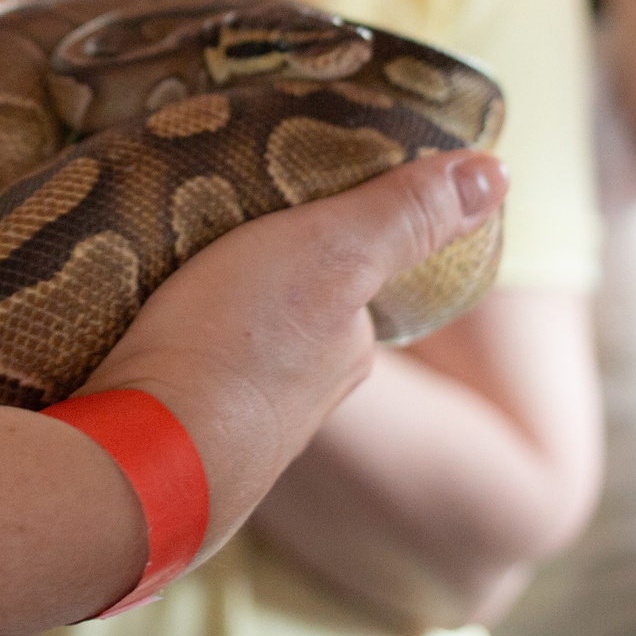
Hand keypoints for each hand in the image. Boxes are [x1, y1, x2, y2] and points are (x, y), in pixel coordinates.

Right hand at [79, 150, 506, 557]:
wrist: (139, 462)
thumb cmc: (236, 350)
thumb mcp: (330, 253)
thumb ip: (405, 215)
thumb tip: (497, 173)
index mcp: (346, 353)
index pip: (349, 289)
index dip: (322, 245)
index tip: (277, 208)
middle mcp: (305, 403)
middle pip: (292, 325)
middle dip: (261, 287)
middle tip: (209, 233)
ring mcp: (238, 436)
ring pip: (236, 362)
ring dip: (211, 326)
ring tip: (164, 283)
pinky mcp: (176, 452)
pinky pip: (182, 390)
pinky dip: (170, 361)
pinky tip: (138, 344)